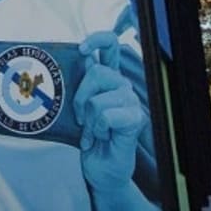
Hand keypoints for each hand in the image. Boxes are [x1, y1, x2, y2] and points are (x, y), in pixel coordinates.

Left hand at [75, 32, 144, 192]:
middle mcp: (121, 87)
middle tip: (80, 118)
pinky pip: (107, 115)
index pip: (110, 47)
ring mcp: (131, 102)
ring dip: (89, 119)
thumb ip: (77, 84)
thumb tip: (78, 60)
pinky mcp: (135, 119)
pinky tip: (101, 136)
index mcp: (108, 80)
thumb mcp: (75, 109)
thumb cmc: (87, 140)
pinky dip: (97, 128)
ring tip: (92, 131)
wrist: (99, 170)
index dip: (97, 40)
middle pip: (97, 73)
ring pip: (99, 99)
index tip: (81, 49)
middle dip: (79, 97)